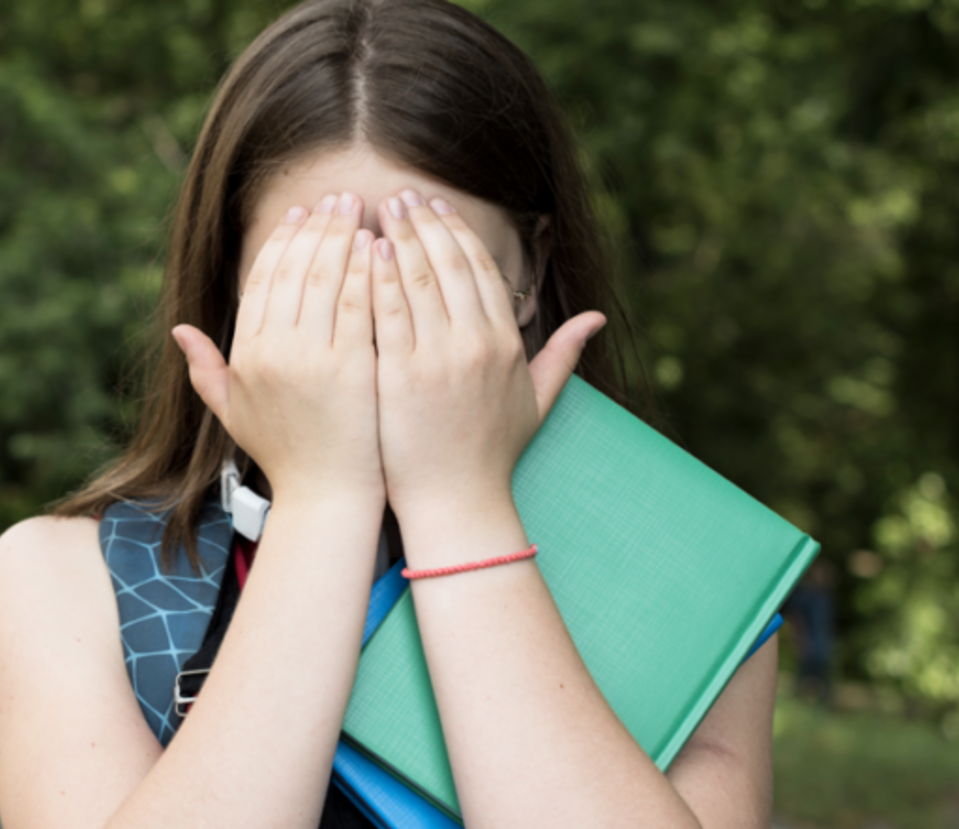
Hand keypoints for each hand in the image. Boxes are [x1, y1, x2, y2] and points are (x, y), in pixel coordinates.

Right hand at [174, 193, 384, 511]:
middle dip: (318, 226)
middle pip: (295, 269)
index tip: (301, 214)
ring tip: (363, 209)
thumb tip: (179, 330)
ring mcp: (311, 360)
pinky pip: (360, 303)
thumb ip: (205, 370)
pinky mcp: (352, 368)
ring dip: (345, 236)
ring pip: (327, 277)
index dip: (282, 241)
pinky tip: (381, 247)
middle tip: (339, 198)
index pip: (262, 280)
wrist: (327, 498)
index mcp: (245, 356)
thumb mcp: (234, 413)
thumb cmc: (286, 456)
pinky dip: (369, 269)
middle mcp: (272, 353)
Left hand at [372, 189, 605, 521]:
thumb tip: (596, 318)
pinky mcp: (400, 376)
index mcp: (506, 344)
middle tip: (402, 196)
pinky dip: (375, 278)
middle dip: (424, 224)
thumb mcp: (537, 402)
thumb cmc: (491, 455)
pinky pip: (386, 314)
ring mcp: (438, 359)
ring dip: (397, 240)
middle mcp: (476, 345)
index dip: (458, 234)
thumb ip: (563, 354)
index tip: (437, 208)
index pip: (482, 271)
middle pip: (449, 265)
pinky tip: (362, 253)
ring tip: (379, 211)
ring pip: (417, 281)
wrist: (457, 502)